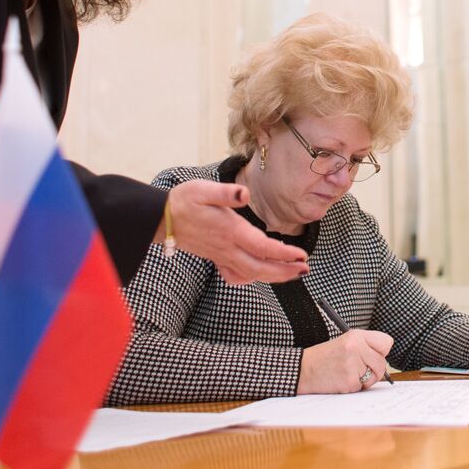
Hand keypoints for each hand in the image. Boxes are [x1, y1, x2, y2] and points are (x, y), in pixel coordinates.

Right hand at [162, 180, 308, 283]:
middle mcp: (228, 247)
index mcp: (230, 231)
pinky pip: (236, 274)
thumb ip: (226, 192)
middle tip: (305, 269)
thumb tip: (244, 193)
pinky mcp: (216, 257)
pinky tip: (259, 274)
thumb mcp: (204, 189)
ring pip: (251, 273)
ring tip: (293, 273)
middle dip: (285, 271)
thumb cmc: (184, 201)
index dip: (284, 254)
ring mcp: (222, 255)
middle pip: (260, 268)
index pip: (262, 247)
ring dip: (274, 276)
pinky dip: (251, 278)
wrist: (162, 217)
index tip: (302, 255)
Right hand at [298, 329, 394, 394]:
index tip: (372, 355)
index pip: (386, 342)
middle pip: (382, 363)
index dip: (380, 352)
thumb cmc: (325, 357)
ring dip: (364, 380)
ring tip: (347, 373)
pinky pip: (362, 387)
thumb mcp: (345, 342)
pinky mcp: (349, 380)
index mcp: (356, 335)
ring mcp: (353, 364)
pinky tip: (341, 380)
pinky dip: (354, 387)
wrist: (303, 369)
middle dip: (374, 370)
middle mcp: (356, 347)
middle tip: (358, 369)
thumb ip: (366, 347)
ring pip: (374, 377)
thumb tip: (384, 359)